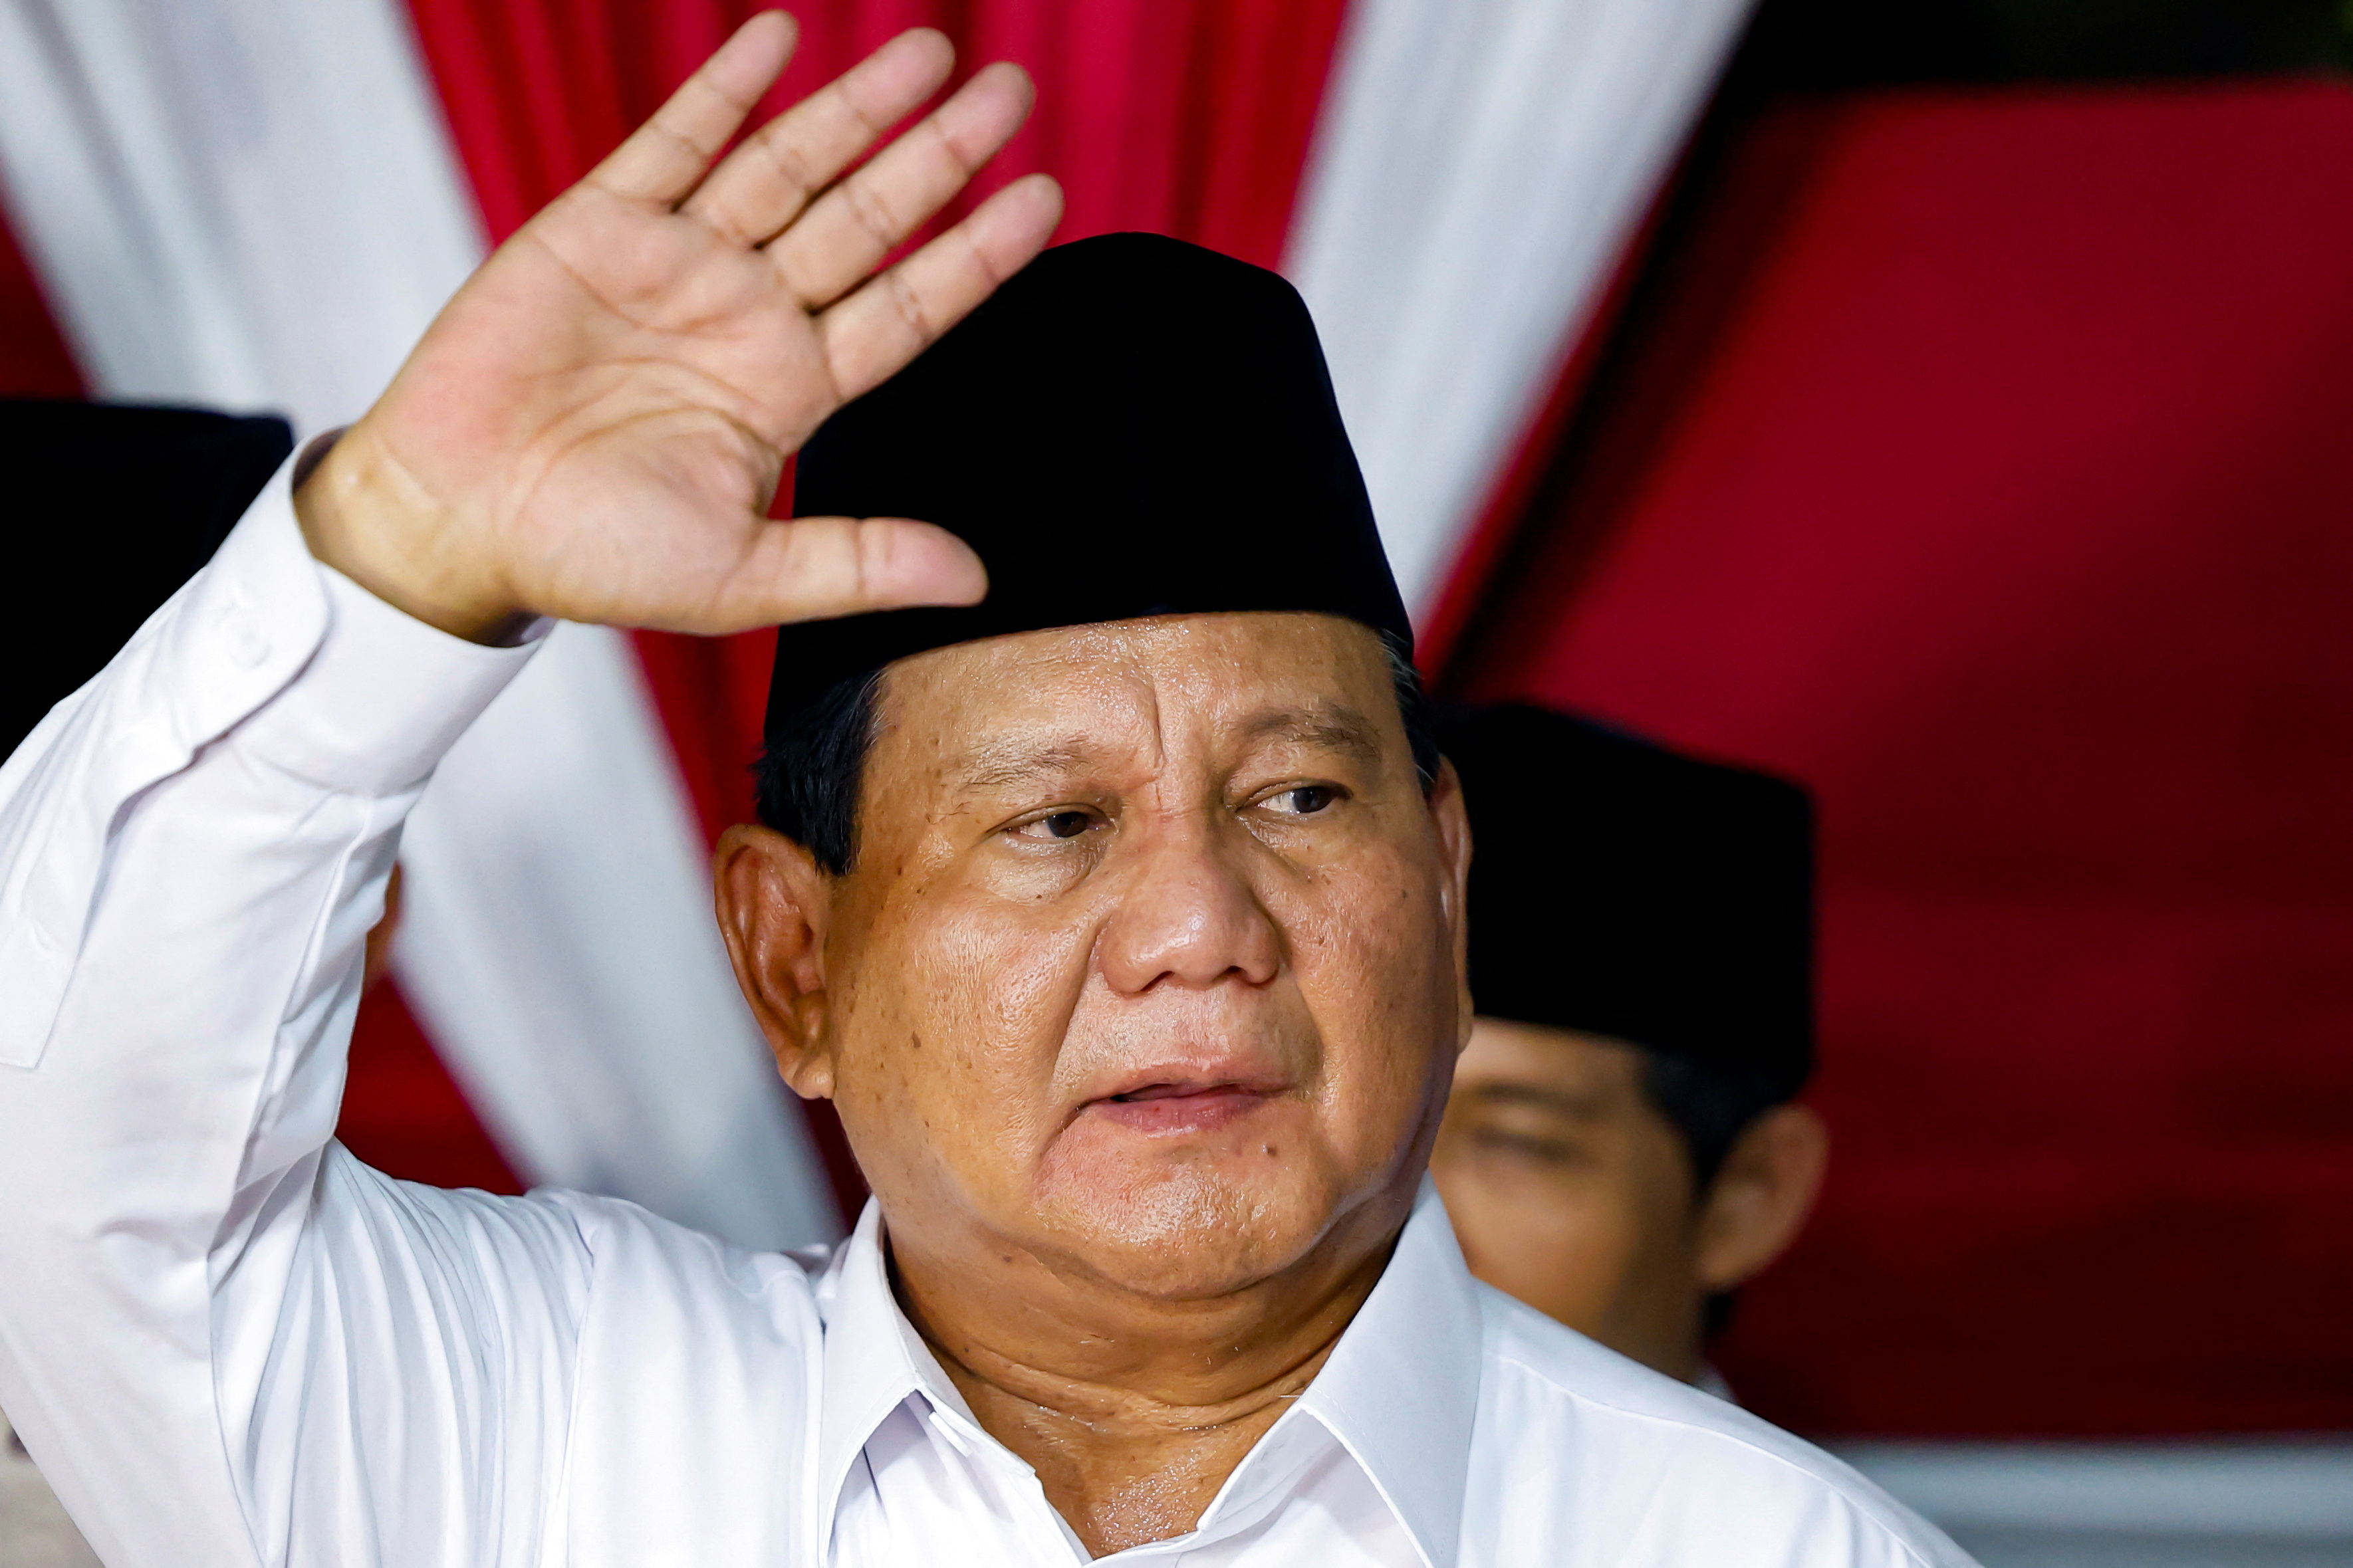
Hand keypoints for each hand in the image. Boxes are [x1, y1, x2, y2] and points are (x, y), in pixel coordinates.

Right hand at [296, 15, 1060, 642]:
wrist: (455, 524)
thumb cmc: (590, 560)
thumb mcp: (741, 577)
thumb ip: (858, 563)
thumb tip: (976, 583)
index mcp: (789, 389)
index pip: (906, 307)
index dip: (974, 254)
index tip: (1044, 198)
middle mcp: (748, 315)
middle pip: (865, 217)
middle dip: (936, 153)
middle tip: (1012, 90)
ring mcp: (677, 264)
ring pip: (787, 167)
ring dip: (853, 108)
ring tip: (929, 50)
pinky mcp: (598, 227)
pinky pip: (675, 141)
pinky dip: (725, 91)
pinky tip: (779, 39)